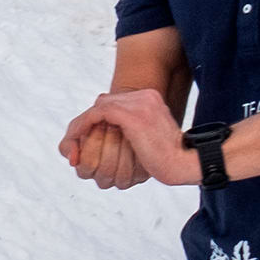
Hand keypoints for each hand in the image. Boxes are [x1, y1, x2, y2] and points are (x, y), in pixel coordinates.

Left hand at [60, 89, 199, 187]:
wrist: (185, 163)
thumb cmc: (168, 158)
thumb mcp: (148, 139)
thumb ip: (131, 132)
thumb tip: (108, 134)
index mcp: (150, 99)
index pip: (113, 103)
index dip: (95, 122)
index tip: (83, 143)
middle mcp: (144, 96)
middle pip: (103, 103)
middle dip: (84, 125)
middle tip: (73, 148)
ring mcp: (139, 103)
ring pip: (97, 108)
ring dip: (81, 129)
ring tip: (73, 149)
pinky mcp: (132, 115)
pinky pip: (96, 115)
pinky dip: (83, 129)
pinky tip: (78, 147)